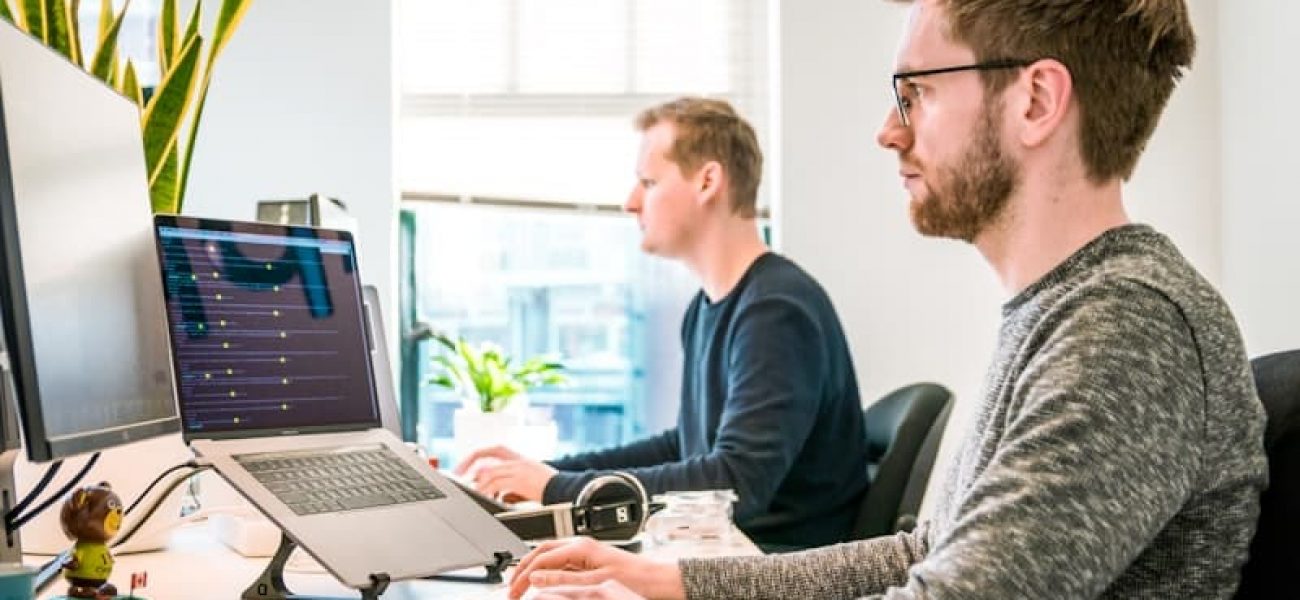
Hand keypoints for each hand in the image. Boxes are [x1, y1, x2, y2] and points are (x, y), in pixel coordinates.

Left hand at [456, 445, 556, 501]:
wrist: (569, 490)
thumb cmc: (553, 490)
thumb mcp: (531, 483)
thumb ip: (513, 486)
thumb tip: (498, 495)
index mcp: (521, 459)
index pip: (495, 448)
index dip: (479, 454)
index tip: (467, 465)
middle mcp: (518, 460)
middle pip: (486, 456)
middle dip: (469, 465)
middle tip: (459, 476)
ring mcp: (519, 469)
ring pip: (489, 472)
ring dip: (477, 483)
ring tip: (472, 493)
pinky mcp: (520, 480)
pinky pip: (497, 484)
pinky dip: (487, 491)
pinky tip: (484, 498)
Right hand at [508, 537, 685, 599]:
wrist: (657, 581)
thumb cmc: (634, 580)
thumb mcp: (594, 584)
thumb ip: (563, 579)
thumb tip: (536, 577)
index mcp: (580, 547)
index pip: (540, 559)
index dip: (523, 576)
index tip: (513, 593)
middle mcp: (581, 545)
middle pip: (541, 553)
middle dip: (522, 570)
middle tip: (511, 590)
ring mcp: (585, 552)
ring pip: (549, 556)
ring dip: (533, 569)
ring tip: (521, 585)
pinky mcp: (590, 560)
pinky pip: (561, 563)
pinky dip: (547, 572)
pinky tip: (543, 582)